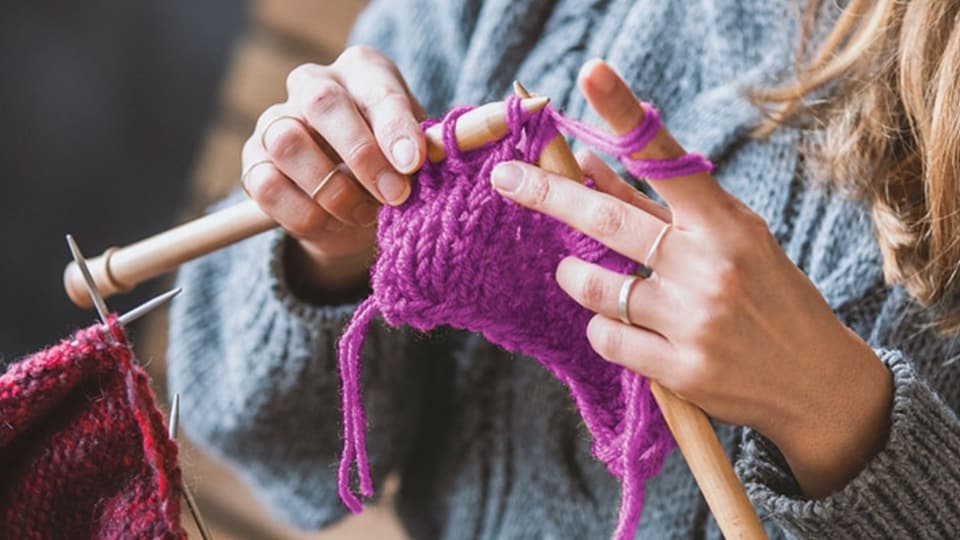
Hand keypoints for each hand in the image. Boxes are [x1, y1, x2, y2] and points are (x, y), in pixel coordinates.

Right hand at [241, 46, 426, 292]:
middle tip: (395, 195)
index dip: (395, 127)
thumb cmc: (393, 169)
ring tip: (364, 213)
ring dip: (333, 189)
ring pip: (288, 143)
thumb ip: (421, 152)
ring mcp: (275, 122)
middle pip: (322, 102)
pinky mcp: (253, 164)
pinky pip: (267, 185)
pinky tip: (331, 222)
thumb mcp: (416, 158)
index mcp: (361, 71)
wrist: (356, 211)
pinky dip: (304, 213)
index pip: (375, 88)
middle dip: (362, 155)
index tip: (413, 164)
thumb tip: (427, 157)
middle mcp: (312, 85)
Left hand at [491, 59, 893, 497]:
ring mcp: (695, 320)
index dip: (626, 115)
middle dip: (549, 194)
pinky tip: (619, 325)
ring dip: (574, 275)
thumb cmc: (767, 294)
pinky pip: (606, 337)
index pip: (667, 159)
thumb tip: (589, 162)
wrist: (816, 381)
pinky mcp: (682, 370)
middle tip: (507, 178)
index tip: (592, 75)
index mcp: (726, 223)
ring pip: (594, 286)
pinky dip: (600, 328)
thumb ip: (660, 206)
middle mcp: (710, 266)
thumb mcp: (729, 238)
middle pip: (608, 219)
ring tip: (576, 272)